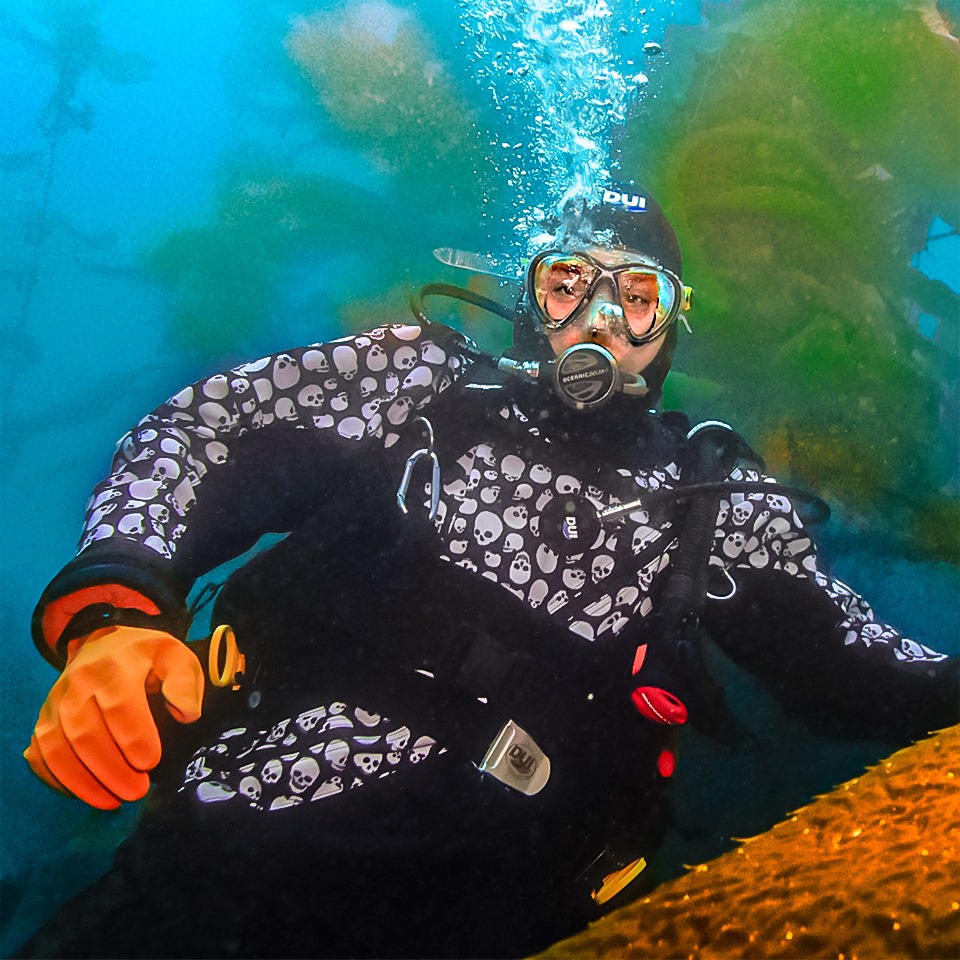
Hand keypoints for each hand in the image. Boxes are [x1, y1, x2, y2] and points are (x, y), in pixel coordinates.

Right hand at [24, 625, 203, 808]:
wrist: (104, 646)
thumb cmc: (146, 659)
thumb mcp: (176, 657)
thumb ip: (184, 683)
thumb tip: (187, 714)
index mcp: (115, 667)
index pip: (119, 705)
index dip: (134, 737)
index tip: (151, 763)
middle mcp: (78, 684)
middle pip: (85, 733)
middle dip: (111, 770)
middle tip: (137, 791)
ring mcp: (55, 704)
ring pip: (59, 749)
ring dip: (84, 782)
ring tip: (113, 801)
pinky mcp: (43, 722)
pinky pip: (41, 756)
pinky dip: (59, 780)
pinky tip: (84, 794)